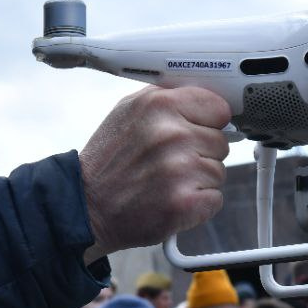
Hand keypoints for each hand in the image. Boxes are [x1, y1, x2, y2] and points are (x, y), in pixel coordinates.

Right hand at [80, 86, 230, 261]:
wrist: (87, 207)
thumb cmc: (108, 162)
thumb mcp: (128, 112)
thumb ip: (167, 99)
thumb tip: (205, 100)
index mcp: (159, 105)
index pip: (218, 108)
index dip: (208, 123)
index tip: (193, 132)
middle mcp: (171, 134)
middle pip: (220, 142)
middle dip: (201, 154)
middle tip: (169, 163)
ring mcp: (180, 170)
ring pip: (218, 172)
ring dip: (198, 180)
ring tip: (166, 182)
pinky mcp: (184, 203)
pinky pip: (215, 199)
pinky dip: (198, 204)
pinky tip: (171, 199)